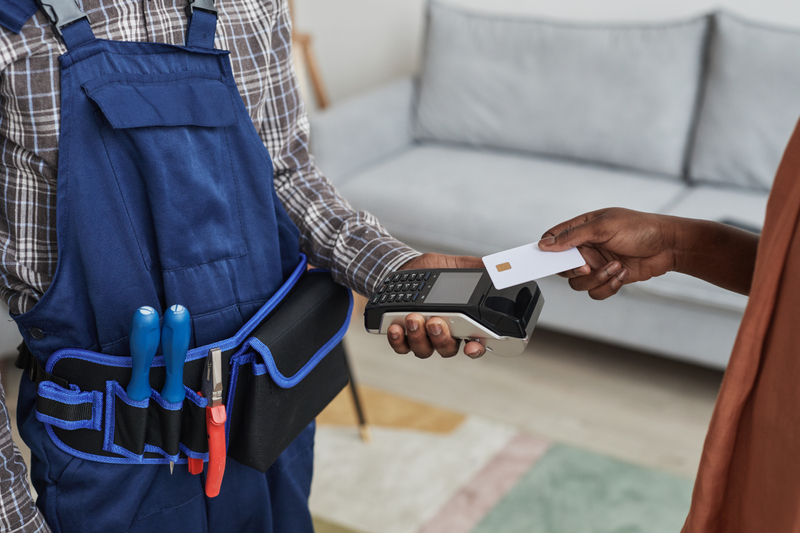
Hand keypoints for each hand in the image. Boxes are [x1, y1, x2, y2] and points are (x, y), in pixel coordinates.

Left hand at [385, 253, 486, 358]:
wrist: (402, 269)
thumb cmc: (430, 270)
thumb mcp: (455, 265)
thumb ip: (476, 267)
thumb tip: (499, 266)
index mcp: (461, 321)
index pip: (474, 342)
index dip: (476, 349)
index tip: (472, 346)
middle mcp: (443, 333)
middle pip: (448, 349)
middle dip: (441, 337)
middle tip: (435, 321)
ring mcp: (422, 337)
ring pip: (424, 350)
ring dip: (419, 336)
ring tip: (413, 317)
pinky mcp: (402, 336)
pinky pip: (401, 347)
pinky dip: (397, 339)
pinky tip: (395, 327)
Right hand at [539, 208, 677, 299]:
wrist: (669, 245)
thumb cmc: (641, 228)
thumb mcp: (603, 227)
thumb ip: (572, 236)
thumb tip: (545, 244)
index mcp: (581, 229)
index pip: (552, 239)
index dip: (546, 250)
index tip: (548, 260)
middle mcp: (586, 247)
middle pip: (563, 267)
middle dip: (576, 270)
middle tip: (588, 266)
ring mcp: (597, 264)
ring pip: (579, 284)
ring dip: (597, 279)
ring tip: (615, 267)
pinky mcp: (609, 278)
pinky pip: (596, 292)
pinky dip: (608, 287)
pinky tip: (622, 273)